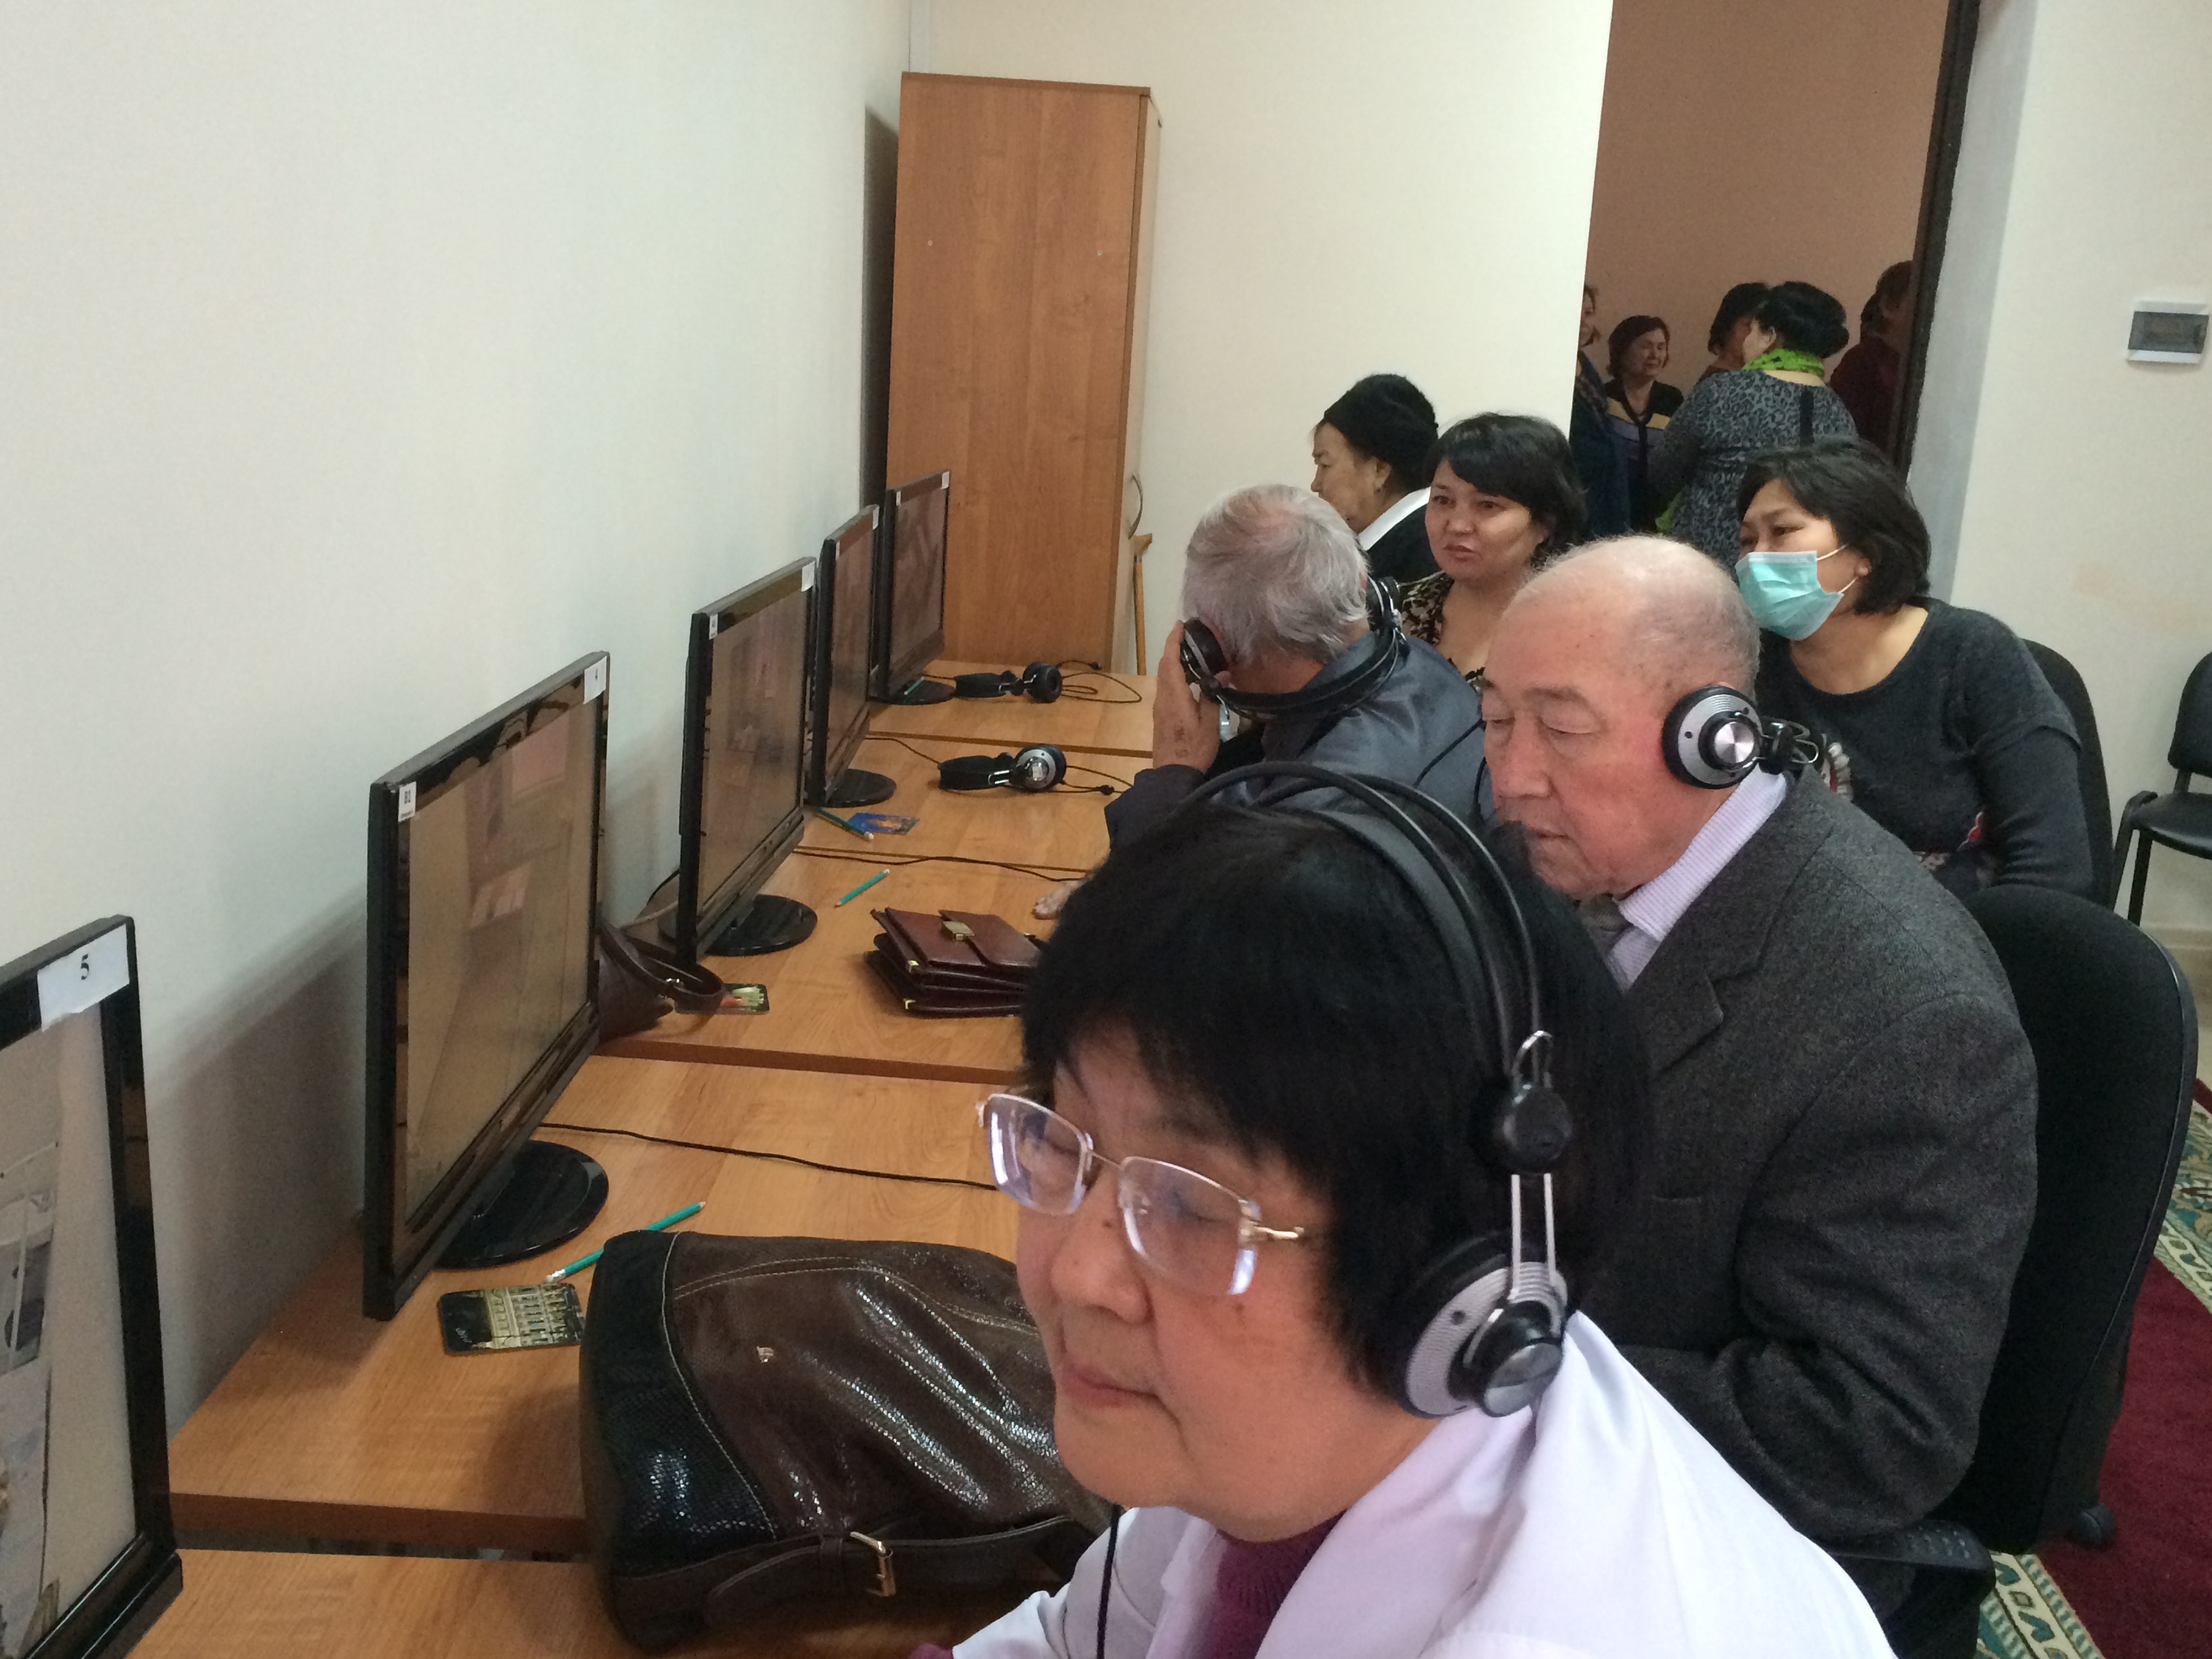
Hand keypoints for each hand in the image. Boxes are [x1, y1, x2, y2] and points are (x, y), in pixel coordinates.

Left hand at [1151, 622, 1220, 772]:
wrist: (1172, 774)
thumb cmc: (1194, 749)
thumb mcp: (1210, 723)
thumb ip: (1213, 695)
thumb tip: (1223, 674)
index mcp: (1174, 695)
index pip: (1170, 660)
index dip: (1174, 641)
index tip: (1181, 625)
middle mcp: (1163, 697)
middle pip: (1165, 666)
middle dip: (1174, 648)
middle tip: (1190, 636)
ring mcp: (1160, 706)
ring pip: (1164, 677)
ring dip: (1174, 662)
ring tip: (1192, 653)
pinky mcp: (1161, 715)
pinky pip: (1167, 687)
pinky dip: (1175, 675)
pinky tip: (1189, 678)